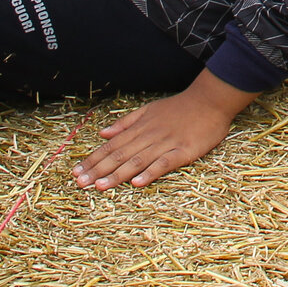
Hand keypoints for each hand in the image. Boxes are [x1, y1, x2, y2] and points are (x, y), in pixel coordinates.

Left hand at [71, 72, 258, 189]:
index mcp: (140, 127)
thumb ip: (126, 122)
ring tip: (100, 186)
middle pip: (120, 154)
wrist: (211, 100)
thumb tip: (103, 133)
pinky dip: (149, 173)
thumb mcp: (149, 109)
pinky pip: (164, 163)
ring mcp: (166, 143)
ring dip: (117, 174)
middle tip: (80, 183)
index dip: (94, 159)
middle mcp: (149, 135)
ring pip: (137, 160)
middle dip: (98, 169)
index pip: (111, 145)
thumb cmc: (180, 106)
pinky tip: (137, 183)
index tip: (77, 172)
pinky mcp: (183, 151)